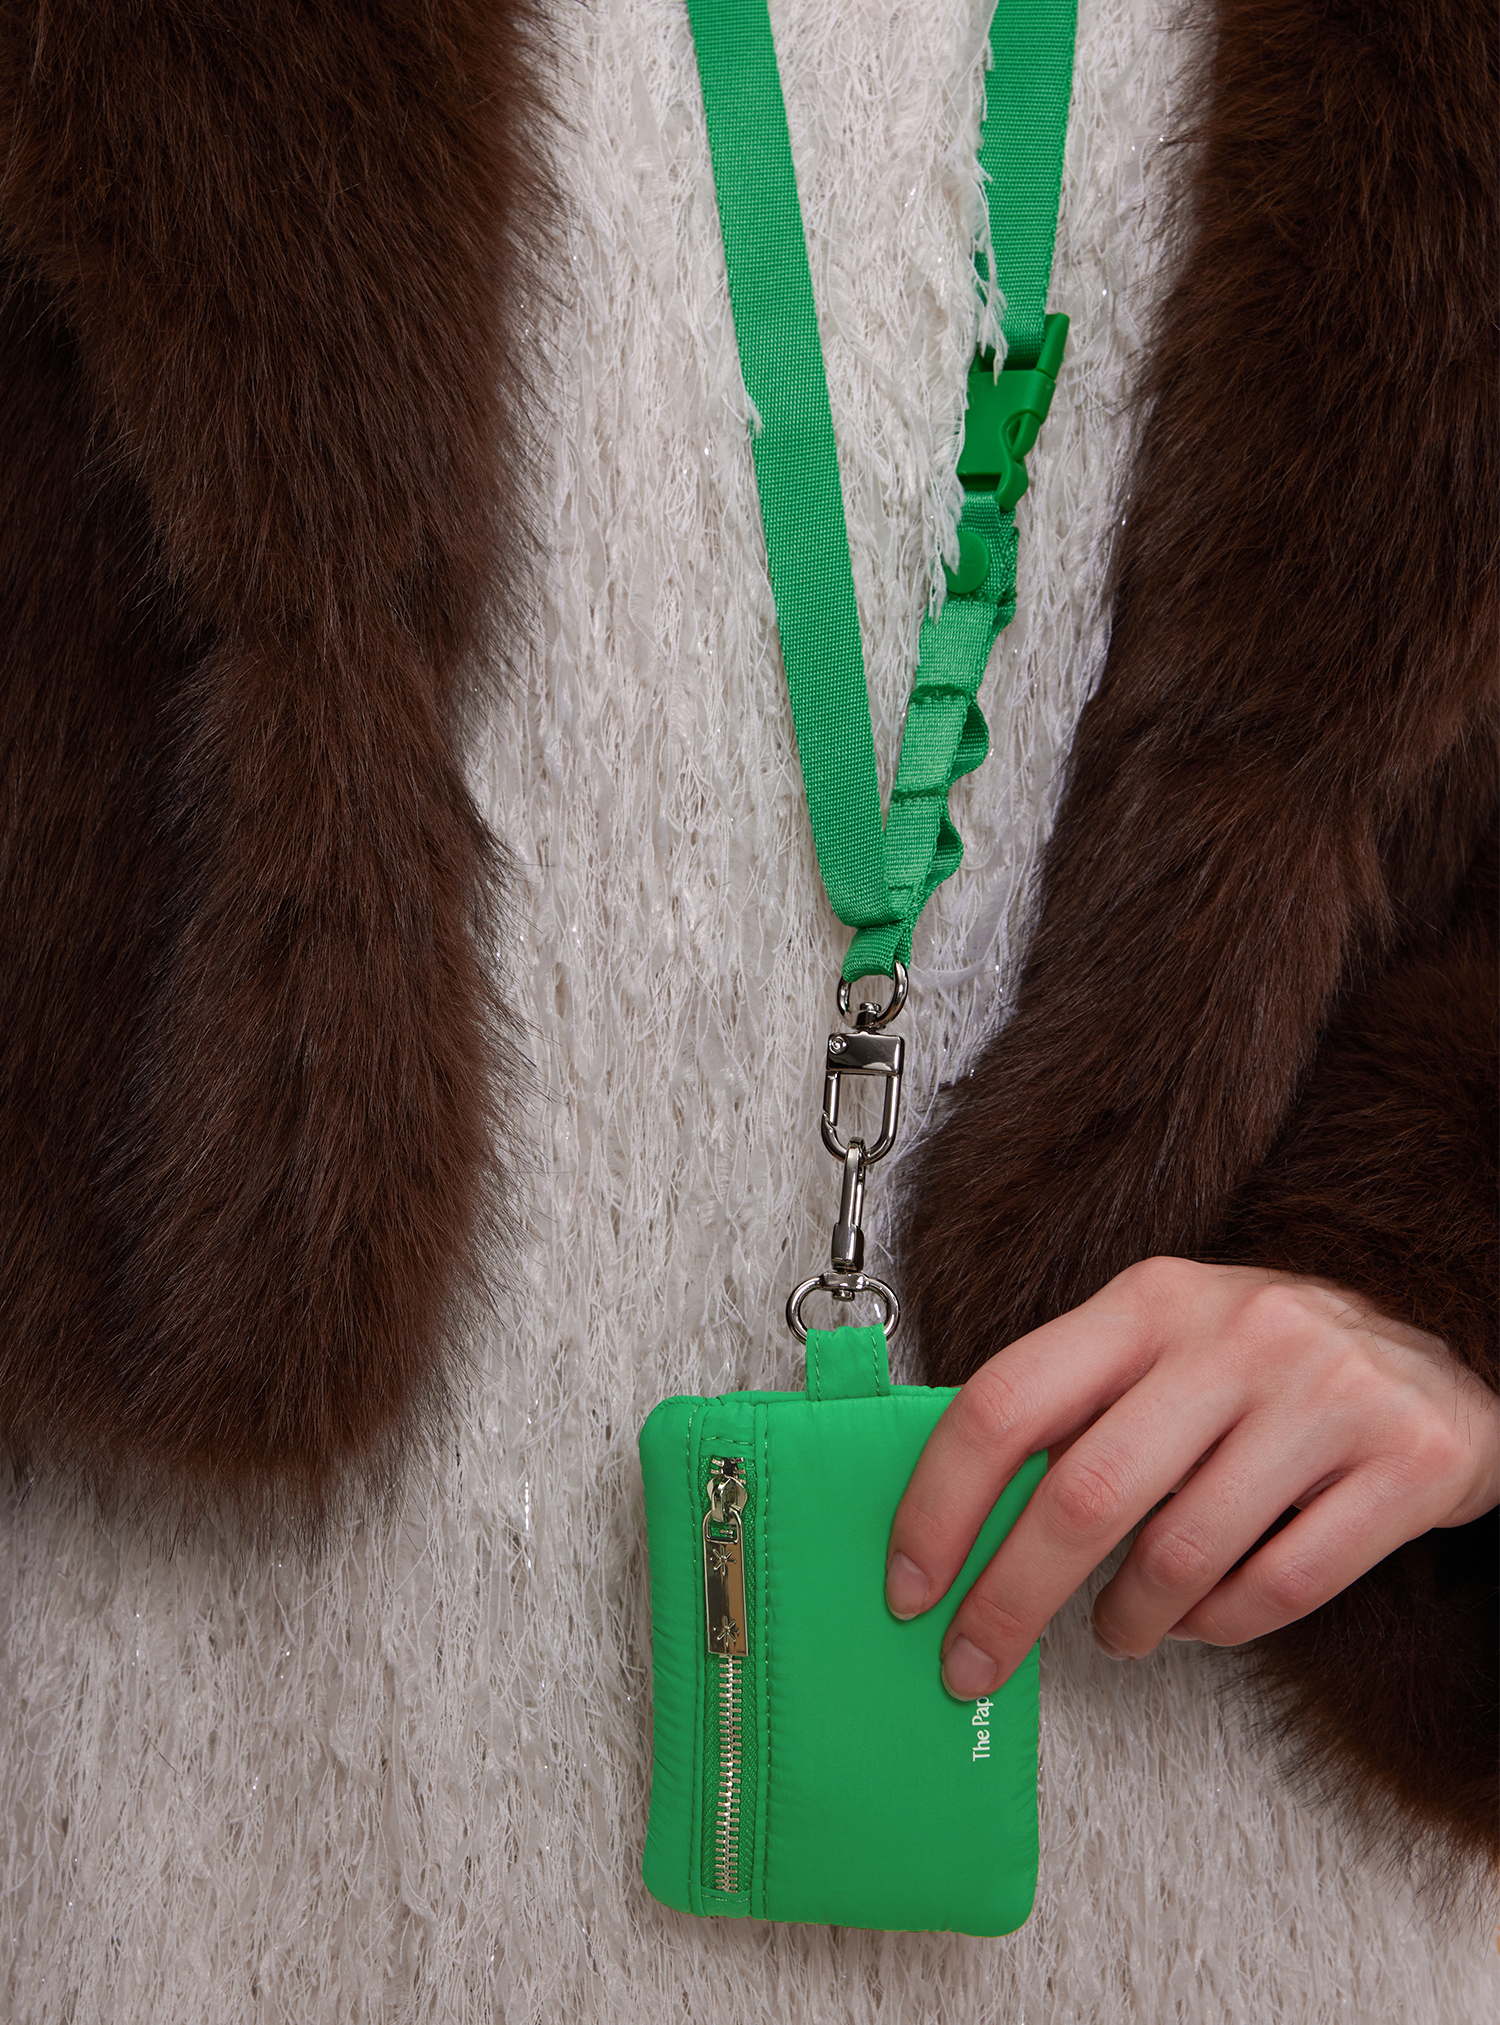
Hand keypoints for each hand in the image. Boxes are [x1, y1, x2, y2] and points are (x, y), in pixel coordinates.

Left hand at [885, 1257, 1499, 1698]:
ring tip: (1117, 1629)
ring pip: (1180, 1556)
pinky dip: (1217, 1627)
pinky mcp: (1405, 1463)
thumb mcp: (1163, 1349)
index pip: (1008, 1399)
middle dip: (1009, 1597)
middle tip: (974, 1659)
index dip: (941, 1502)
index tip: (909, 1582)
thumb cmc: (1266, 1370)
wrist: (1444, 1366)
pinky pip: (1276, 1588)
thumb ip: (1072, 1407)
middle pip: (1083, 1493)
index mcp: (1149, 1301)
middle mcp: (1234, 1336)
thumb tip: (948, 1513)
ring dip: (1127, 1620)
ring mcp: (1325, 1395)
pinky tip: (1199, 1618)